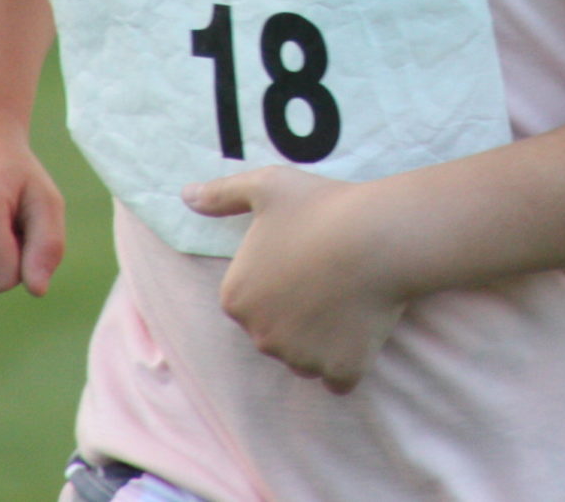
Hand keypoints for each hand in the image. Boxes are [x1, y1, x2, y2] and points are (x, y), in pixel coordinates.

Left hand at [184, 167, 408, 392]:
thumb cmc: (321, 208)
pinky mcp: (339, 371)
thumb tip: (186, 196)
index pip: (251, 303)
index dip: (279, 282)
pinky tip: (362, 327)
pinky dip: (350, 361)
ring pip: (306, 359)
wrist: (378, 238)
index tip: (304, 258)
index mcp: (237, 298)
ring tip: (348, 299)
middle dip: (297, 316)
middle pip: (276, 334)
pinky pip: (339, 378)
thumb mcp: (266, 186)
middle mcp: (261, 336)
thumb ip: (222, 194)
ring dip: (322, 341)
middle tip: (329, 276)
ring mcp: (300, 358)